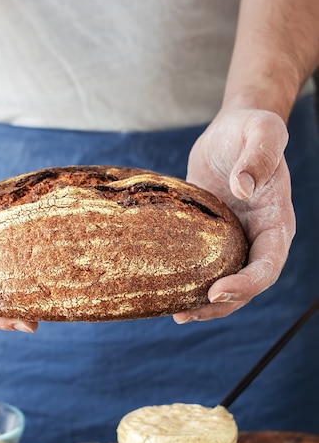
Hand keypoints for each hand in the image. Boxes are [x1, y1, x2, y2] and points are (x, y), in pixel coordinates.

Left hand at [173, 108, 294, 322]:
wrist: (233, 130)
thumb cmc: (251, 128)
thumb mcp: (263, 131)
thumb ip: (258, 157)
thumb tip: (242, 189)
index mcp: (276, 222)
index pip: (268, 265)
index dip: (246, 284)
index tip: (216, 291)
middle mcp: (257, 238)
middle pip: (246, 286)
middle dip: (219, 306)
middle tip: (186, 314)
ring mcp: (235, 241)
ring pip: (225, 283)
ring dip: (203, 304)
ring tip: (175, 313)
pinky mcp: (212, 238)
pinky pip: (204, 266)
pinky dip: (189, 281)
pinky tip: (167, 290)